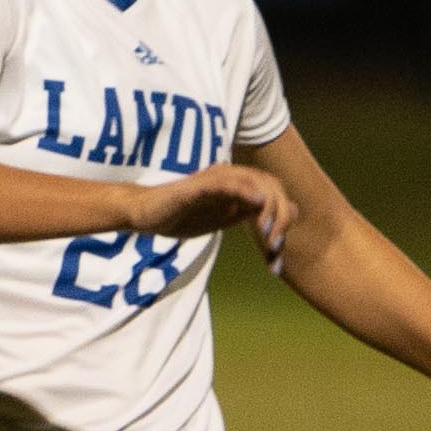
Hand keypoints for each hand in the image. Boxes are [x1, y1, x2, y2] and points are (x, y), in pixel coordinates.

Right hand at [141, 158, 294, 263]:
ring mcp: (215, 179)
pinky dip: (244, 190)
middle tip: (274, 248)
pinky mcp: (198, 185)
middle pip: (272, 186)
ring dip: (267, 208)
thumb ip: (246, 215)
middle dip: (281, 218)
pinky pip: (226, 183)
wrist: (147, 214)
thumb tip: (276, 223)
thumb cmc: (182, 216)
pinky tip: (257, 201)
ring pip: (255, 182)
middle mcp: (231, 176)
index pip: (275, 193)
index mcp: (239, 185)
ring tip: (267, 235)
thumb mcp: (222, 218)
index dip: (284, 220)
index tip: (275, 255)